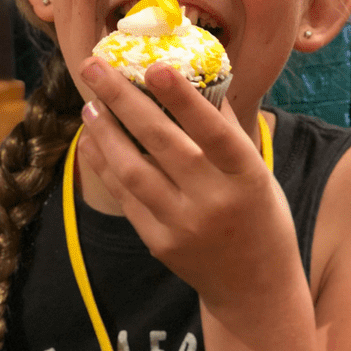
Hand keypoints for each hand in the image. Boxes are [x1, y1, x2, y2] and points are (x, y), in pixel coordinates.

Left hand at [76, 57, 294, 306]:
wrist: (255, 284)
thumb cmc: (260, 214)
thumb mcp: (258, 172)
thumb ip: (227, 131)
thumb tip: (196, 78)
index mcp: (247, 177)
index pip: (213, 133)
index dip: (185, 100)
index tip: (156, 66)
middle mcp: (214, 201)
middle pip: (162, 144)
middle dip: (124, 101)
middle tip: (95, 66)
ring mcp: (183, 225)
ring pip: (133, 171)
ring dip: (106, 133)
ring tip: (90, 103)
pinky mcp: (159, 243)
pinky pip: (125, 197)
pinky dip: (105, 166)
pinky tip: (93, 141)